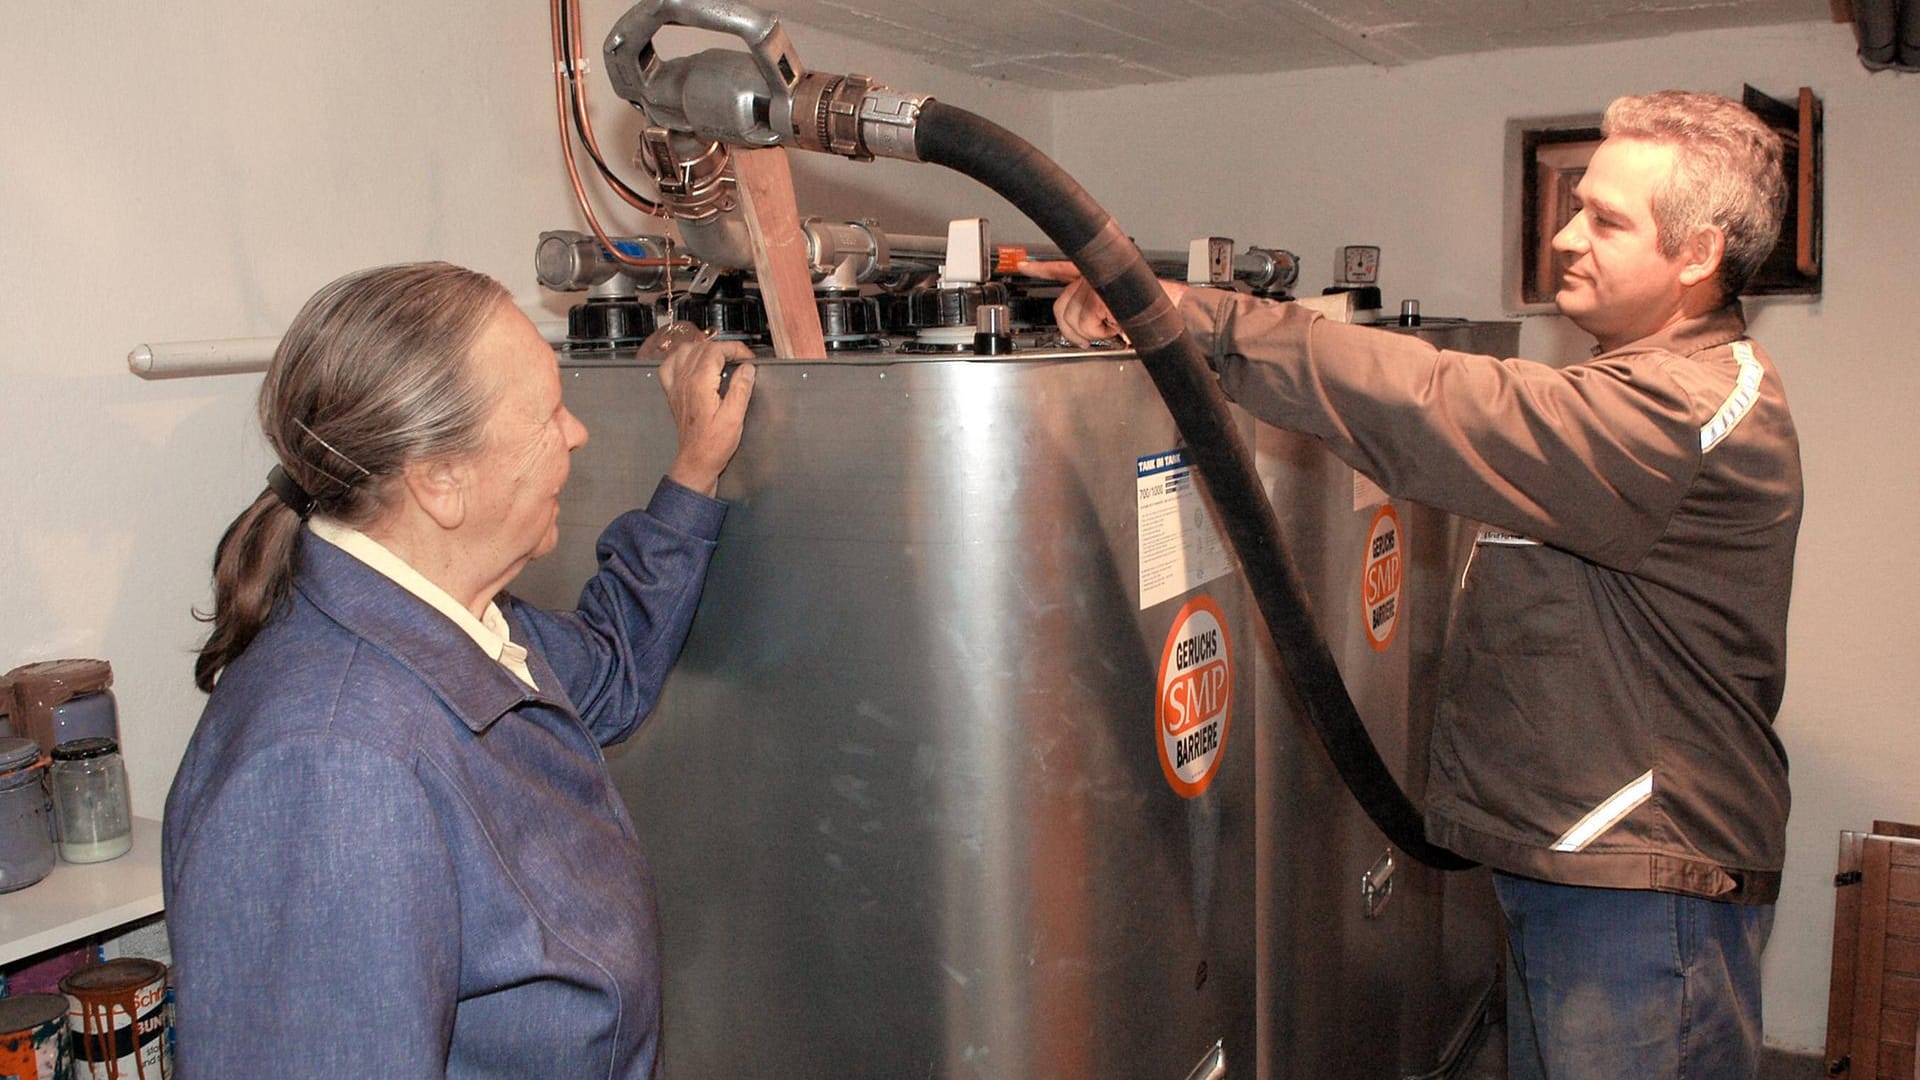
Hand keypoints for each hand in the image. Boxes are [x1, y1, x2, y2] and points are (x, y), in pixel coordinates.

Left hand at [656, 331, 756, 496]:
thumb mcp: (735, 417)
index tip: (748, 358)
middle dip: (724, 348)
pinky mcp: (673, 393)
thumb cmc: (714, 444)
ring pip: (685, 351)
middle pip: (702, 348)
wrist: (696, 461)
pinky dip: (682, 358)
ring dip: (704, 348)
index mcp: (699, 384)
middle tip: (740, 358)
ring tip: (720, 357)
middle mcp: (684, 381)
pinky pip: (670, 365)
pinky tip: (693, 363)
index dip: (735, 349)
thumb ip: (741, 388)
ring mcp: (676, 386)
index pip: (715, 351)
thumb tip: (747, 368)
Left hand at [1017, 260, 1189, 346]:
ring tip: (1112, 328)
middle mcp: (1094, 273)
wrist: (1174, 311)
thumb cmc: (1150, 310)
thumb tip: (1075, 325)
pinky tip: (1116, 326)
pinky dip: (1101, 333)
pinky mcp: (1100, 295)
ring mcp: (1096, 283)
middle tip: (1093, 334)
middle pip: (1061, 306)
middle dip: (1074, 329)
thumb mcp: (1116, 307)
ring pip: (1074, 319)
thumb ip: (1093, 307)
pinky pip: (1087, 324)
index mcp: (1096, 273)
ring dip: (1093, 333)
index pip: (1061, 268)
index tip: (1023, 266)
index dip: (1040, 268)